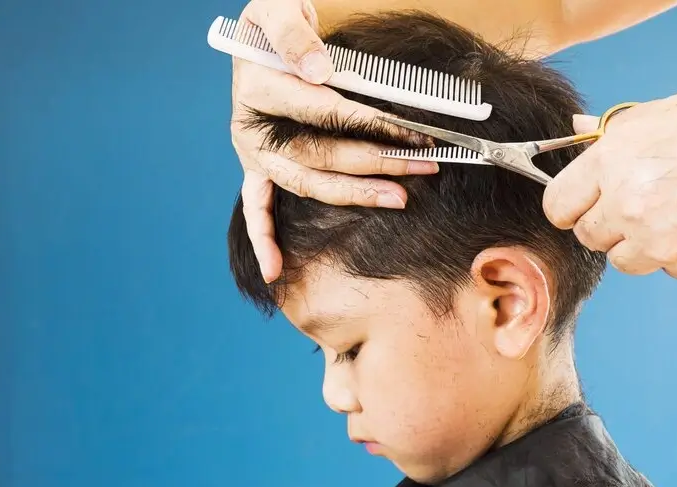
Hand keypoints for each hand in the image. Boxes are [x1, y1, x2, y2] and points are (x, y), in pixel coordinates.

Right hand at [231, 0, 437, 282]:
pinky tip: (274, 270)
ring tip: (398, 198)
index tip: (411, 129)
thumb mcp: (278, 9)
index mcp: (258, 87)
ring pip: (307, 182)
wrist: (258, 38)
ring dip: (353, 194)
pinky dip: (264, 238)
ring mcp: (255, 153)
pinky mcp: (258, 167)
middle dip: (376, 160)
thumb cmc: (274, 25)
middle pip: (320, 153)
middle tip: (424, 164)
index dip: (368, 120)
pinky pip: (255, 207)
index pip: (321, 108)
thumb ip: (293, 33)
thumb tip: (318, 71)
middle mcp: (252, 127)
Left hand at [543, 93, 676, 278]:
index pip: (556, 206)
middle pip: (588, 237)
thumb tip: (577, 127)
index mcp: (607, 164)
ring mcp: (657, 233)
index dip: (568, 206)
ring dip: (640, 246)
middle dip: (606, 226)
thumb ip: (607, 132)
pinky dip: (676, 257)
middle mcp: (626, 202)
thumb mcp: (648, 117)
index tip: (579, 205)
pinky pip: (667, 269)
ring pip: (623, 260)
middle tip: (634, 205)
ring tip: (666, 216)